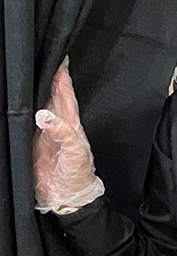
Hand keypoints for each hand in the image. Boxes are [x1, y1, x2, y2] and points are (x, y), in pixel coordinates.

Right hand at [33, 65, 103, 213]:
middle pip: (52, 97)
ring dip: (35, 91)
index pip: (67, 96)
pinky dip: (23, 111)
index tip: (61, 61)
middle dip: (48, 78)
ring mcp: (44, 134)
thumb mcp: (76, 152)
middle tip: (43, 59)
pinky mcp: (31, 143)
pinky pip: (25, 122)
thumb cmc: (78, 175)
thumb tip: (44, 115)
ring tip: (30, 74)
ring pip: (39, 106)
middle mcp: (58, 126)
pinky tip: (18, 102)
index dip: (63, 79)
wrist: (67, 196)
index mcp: (72, 125)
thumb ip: (62, 133)